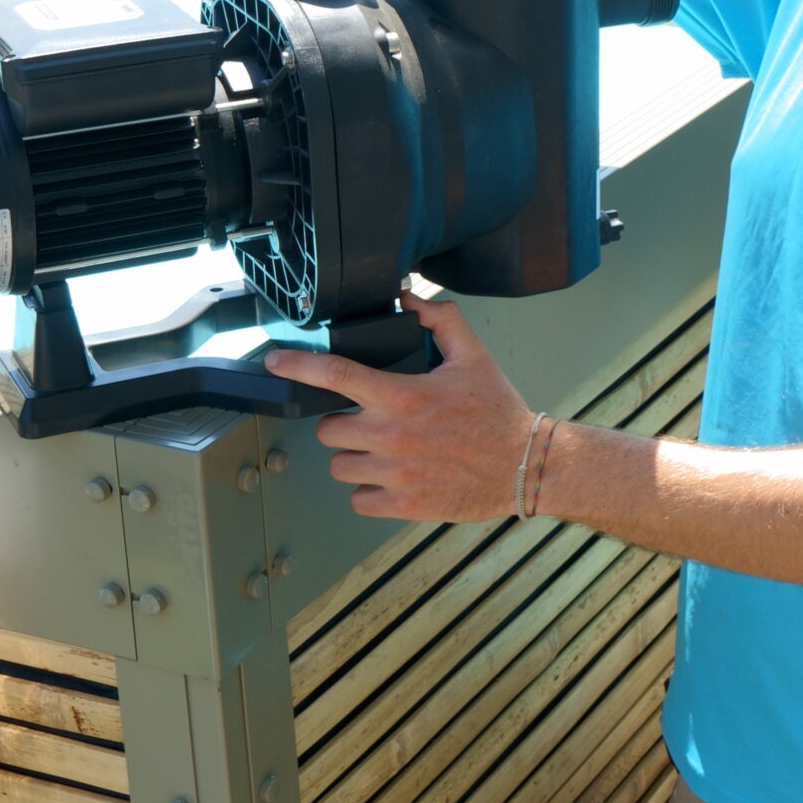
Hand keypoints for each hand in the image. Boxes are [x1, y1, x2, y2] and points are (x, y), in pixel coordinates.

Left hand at [266, 293, 537, 524]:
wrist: (527, 466)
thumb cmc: (498, 412)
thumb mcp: (474, 356)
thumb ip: (439, 320)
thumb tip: (407, 298)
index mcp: (403, 395)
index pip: (335, 375)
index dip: (297, 366)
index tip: (275, 363)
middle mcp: (392, 435)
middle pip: (327, 429)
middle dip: (344, 424)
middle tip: (371, 422)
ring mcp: (395, 474)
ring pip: (339, 467)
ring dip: (355, 458)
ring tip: (383, 452)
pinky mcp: (403, 505)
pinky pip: (357, 500)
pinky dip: (368, 491)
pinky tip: (392, 479)